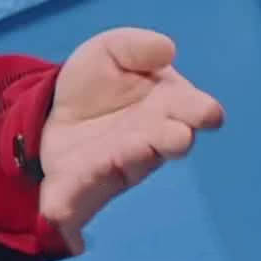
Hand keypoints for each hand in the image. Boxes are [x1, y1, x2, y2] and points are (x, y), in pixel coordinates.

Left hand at [37, 27, 224, 253]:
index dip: (199, 111)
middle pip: (164, 142)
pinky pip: (75, 197)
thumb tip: (166, 49)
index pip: (191, 111)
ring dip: (130, 160)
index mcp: (166, 107)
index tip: (208, 112)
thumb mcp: (110, 51)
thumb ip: (136, 47)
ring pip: (125, 166)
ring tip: (134, 151)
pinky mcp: (80, 183)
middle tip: (176, 135)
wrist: (52, 108)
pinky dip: (67, 207)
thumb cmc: (98, 83)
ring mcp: (115, 165)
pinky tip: (57, 213)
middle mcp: (148, 141)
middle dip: (170, 138)